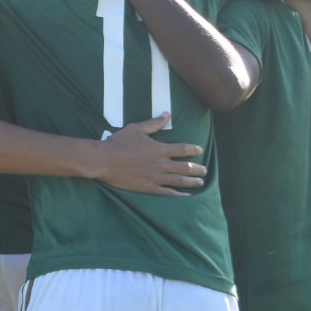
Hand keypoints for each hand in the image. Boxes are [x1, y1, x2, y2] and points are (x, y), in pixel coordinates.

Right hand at [89, 115, 205, 195]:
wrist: (104, 161)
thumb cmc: (119, 143)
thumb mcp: (136, 129)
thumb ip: (154, 123)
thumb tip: (167, 114)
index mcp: (159, 149)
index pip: (182, 149)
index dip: (193, 150)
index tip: (200, 150)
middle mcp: (161, 164)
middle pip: (185, 167)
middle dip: (197, 169)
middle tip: (205, 170)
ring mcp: (155, 177)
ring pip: (178, 181)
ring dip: (191, 182)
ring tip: (200, 183)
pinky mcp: (148, 188)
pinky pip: (166, 193)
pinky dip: (178, 194)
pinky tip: (185, 196)